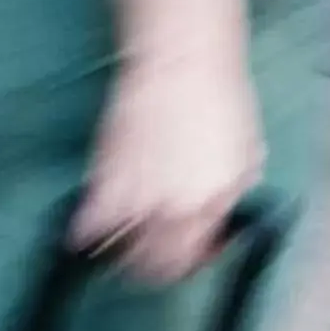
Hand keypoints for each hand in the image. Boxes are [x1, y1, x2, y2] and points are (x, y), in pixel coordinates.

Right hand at [73, 53, 262, 285]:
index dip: (191, 261)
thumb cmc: (221, 99)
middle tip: (144, 258)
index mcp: (214, 205)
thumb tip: (224, 215)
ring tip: (114, 249)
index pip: (198, 257)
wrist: (182, 62)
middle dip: (151, 268)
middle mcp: (177, 210)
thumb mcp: (248, 153)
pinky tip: (81, 233)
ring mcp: (139, 198)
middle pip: (157, 266)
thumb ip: (234, 191)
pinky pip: (89, 224)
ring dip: (117, 255)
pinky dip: (83, 233)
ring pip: (121, 253)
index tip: (185, 254)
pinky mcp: (105, 179)